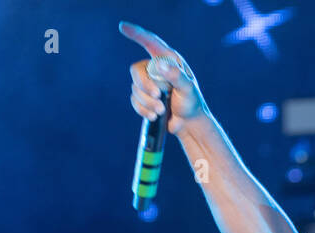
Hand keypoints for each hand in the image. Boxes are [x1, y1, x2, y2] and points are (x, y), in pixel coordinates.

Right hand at [120, 21, 208, 135]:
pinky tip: (155, 115)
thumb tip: (159, 64)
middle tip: (159, 96)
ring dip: (148, 101)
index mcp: (169, 61)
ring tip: (163, 110)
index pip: (150, 43)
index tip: (122, 27)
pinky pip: (134, 101)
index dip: (136, 34)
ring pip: (135, 88)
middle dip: (145, 86)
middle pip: (136, 70)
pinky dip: (144, 110)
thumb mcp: (188, 89)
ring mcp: (148, 83)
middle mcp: (156, 69)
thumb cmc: (192, 103)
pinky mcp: (144, 97)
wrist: (189, 124)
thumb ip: (176, 76)